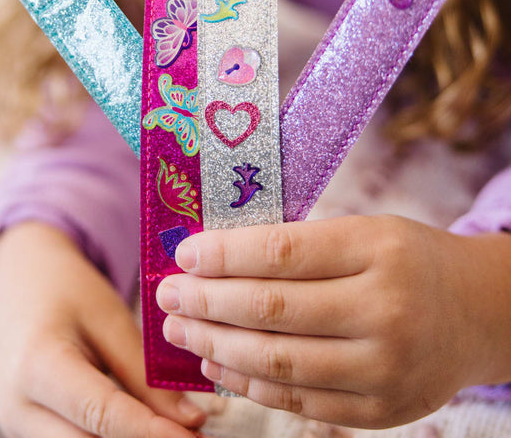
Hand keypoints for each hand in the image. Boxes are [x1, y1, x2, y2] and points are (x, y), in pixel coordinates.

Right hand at [0, 222, 207, 436]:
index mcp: (36, 365)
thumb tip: (191, 424)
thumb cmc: (65, 289)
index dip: (152, 432)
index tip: (195, 436)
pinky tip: (139, 425)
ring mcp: (14, 423)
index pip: (102, 414)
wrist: (20, 279)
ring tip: (168, 428)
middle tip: (190, 436)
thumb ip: (145, 375)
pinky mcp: (21, 431)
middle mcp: (15, 405)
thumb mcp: (109, 319)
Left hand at [156, 215, 510, 428]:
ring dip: (215, 344)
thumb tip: (214, 257)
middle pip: (272, 310)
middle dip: (206, 302)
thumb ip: (298, 246)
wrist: (477, 312)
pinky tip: (216, 361)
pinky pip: (299, 400)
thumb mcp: (362, 231)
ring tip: (179, 329)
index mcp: (376, 250)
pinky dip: (249, 382)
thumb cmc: (406, 259)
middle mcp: (385, 311)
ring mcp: (386, 369)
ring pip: (278, 361)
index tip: (183, 255)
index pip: (281, 253)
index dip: (223, 255)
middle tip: (165, 294)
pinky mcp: (382, 411)